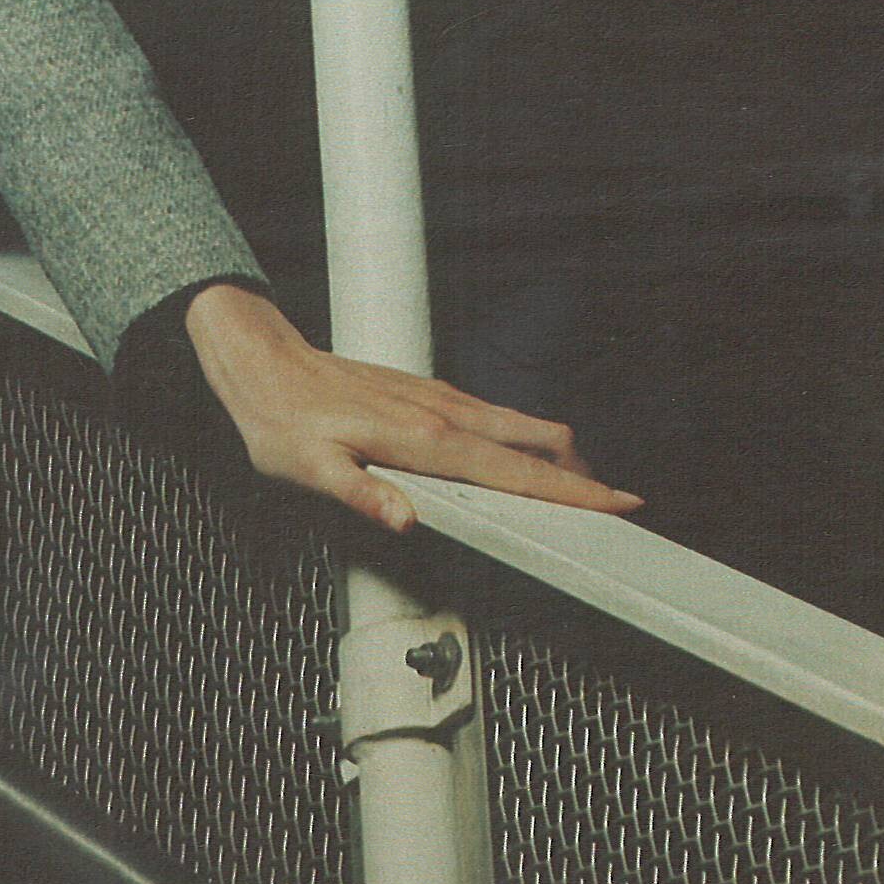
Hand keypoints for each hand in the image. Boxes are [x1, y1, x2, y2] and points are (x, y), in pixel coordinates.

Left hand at [184, 282, 641, 536]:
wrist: (264, 364)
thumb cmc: (281, 421)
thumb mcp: (307, 470)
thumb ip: (359, 495)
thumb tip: (404, 519)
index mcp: (422, 439)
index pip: (513, 472)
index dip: (570, 491)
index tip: (618, 503)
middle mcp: (442, 414)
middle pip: (539, 444)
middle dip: (584, 479)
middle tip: (618, 512)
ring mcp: (441, 401)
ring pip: (524, 428)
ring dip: (561, 461)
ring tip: (586, 496)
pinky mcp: (433, 396)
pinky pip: (498, 421)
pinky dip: (530, 446)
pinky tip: (529, 466)